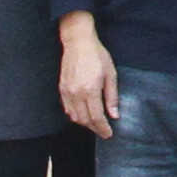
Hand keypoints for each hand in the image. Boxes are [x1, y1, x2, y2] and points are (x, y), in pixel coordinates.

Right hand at [58, 19, 120, 138]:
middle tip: (103, 131)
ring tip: (95, 123)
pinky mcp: (62, 89)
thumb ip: (112, 97)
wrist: (78, 42)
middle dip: (95, 128)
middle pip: (85, 120)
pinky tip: (82, 114)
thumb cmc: (96, 55)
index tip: (108, 134)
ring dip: (85, 123)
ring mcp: (67, 91)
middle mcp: (77, 93)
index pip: (96, 117)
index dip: (103, 128)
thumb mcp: (110, 74)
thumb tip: (114, 114)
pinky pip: (67, 109)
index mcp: (90, 90)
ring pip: (74, 117)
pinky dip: (75, 115)